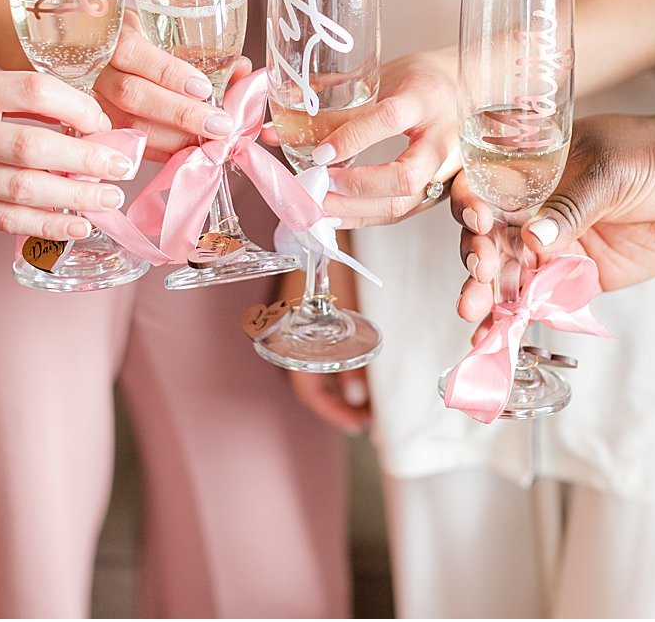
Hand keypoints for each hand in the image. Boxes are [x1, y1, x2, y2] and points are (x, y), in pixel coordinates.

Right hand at [0, 69, 136, 238]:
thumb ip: (17, 100)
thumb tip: (89, 121)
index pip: (34, 92)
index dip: (78, 107)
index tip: (103, 122)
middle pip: (33, 146)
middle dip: (87, 158)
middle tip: (122, 165)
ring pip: (23, 188)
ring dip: (75, 196)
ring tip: (111, 198)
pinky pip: (3, 220)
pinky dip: (46, 226)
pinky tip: (79, 225)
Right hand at [92, 15, 242, 160]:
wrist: (106, 58)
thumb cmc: (145, 44)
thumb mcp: (168, 37)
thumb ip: (201, 52)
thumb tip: (240, 69)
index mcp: (113, 38)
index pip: (133, 52)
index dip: (168, 72)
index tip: (204, 89)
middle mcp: (96, 71)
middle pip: (132, 94)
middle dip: (181, 113)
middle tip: (219, 124)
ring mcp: (91, 102)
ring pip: (128, 124)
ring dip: (174, 138)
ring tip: (209, 142)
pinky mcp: (96, 129)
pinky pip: (128, 145)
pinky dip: (161, 151)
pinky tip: (187, 153)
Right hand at [278, 251, 371, 434]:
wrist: (317, 229)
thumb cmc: (333, 267)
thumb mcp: (348, 311)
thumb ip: (351, 354)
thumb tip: (359, 397)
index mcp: (288, 340)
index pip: (307, 390)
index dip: (333, 411)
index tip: (360, 425)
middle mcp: (286, 339)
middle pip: (311, 385)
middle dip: (338, 406)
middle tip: (368, 420)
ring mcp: (294, 329)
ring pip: (315, 371)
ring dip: (339, 389)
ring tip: (368, 402)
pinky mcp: (303, 318)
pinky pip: (317, 354)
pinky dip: (337, 368)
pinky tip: (357, 373)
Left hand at [318, 49, 463, 228]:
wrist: (469, 89)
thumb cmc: (422, 79)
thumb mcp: (384, 76)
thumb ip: (338, 103)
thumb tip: (278, 131)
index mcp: (427, 97)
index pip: (390, 118)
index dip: (352, 138)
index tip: (318, 153)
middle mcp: (443, 137)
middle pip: (406, 176)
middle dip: (355, 188)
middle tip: (318, 184)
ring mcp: (447, 168)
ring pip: (405, 203)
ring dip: (356, 210)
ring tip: (319, 204)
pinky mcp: (441, 188)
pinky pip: (403, 211)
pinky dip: (366, 217)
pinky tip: (338, 213)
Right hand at [454, 106, 654, 324]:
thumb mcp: (611, 170)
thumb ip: (572, 204)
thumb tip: (534, 235)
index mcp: (534, 167)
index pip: (486, 185)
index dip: (473, 205)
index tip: (480, 224)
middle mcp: (536, 207)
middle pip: (490, 235)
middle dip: (477, 259)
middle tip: (479, 280)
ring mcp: (555, 243)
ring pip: (509, 272)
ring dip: (488, 295)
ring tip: (474, 315)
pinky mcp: (578, 276)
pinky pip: (542, 299)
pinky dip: (518, 318)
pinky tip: (496, 334)